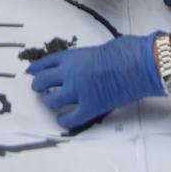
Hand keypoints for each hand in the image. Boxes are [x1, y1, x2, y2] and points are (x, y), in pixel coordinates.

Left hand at [27, 33, 164, 127]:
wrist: (140, 63)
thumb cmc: (126, 51)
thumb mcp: (99, 49)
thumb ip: (87, 59)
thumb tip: (88, 67)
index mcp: (72, 56)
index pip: (46, 63)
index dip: (36, 69)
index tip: (30, 72)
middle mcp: (70, 73)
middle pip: (42, 81)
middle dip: (38, 86)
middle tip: (39, 90)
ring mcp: (78, 91)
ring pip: (52, 101)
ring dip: (50, 103)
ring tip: (52, 104)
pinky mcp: (90, 107)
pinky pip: (70, 119)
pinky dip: (64, 121)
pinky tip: (63, 120)